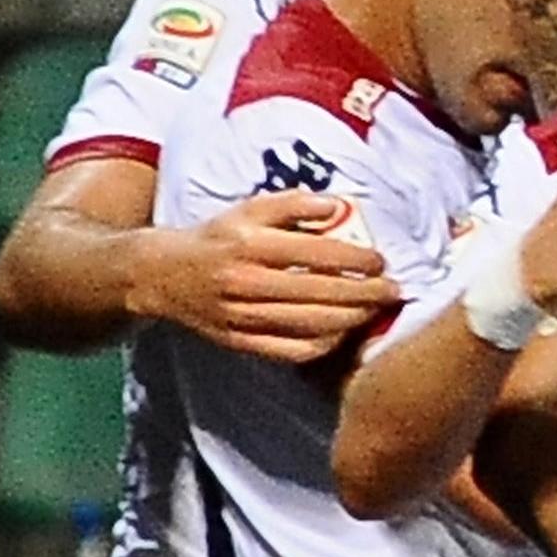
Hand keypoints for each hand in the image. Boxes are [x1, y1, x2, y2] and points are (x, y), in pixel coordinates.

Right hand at [128, 190, 399, 363]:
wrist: (162, 275)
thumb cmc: (218, 237)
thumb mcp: (249, 209)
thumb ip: (294, 204)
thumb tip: (338, 206)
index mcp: (250, 245)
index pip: (316, 253)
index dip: (356, 259)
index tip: (381, 261)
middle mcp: (246, 282)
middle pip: (320, 293)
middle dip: (366, 293)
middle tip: (394, 290)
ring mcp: (242, 317)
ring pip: (310, 325)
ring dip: (352, 320)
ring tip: (374, 310)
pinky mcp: (240, 342)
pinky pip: (291, 351)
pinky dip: (323, 345)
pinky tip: (342, 332)